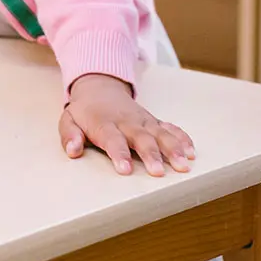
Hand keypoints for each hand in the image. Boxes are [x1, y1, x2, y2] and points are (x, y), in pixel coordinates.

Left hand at [60, 74, 194, 176]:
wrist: (100, 87)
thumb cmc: (84, 111)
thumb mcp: (69, 120)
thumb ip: (69, 135)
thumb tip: (73, 152)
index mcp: (105, 124)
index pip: (113, 140)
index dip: (119, 154)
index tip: (125, 170)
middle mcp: (127, 122)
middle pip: (141, 138)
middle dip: (151, 155)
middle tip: (159, 172)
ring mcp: (143, 121)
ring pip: (161, 134)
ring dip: (173, 149)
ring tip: (183, 165)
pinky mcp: (154, 121)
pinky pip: (171, 128)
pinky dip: (182, 139)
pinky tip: (191, 152)